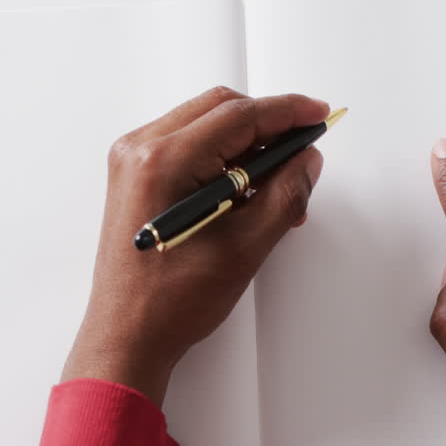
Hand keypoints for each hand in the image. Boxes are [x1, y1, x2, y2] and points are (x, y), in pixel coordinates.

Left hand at [61, 87, 329, 405]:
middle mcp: (141, 151)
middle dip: (268, 125)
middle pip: (220, 109)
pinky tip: (245, 192)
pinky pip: (187, 145)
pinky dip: (221, 159)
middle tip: (302, 151)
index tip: (317, 115)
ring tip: (276, 186)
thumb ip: (285, 194)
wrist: (128, 336)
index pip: (240, 115)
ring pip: (204, 124)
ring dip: (246, 144)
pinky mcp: (134, 177)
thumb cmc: (170, 302)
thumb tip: (306, 160)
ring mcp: (132, 162)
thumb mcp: (245, 247)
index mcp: (164, 161)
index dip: (287, 112)